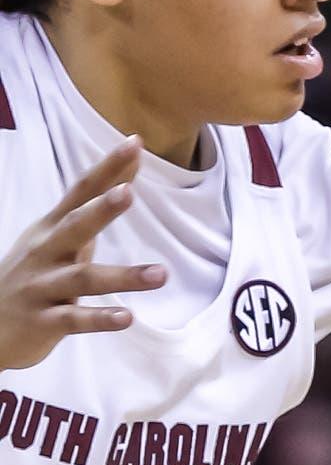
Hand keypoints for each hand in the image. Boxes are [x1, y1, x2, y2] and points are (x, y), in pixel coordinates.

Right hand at [0, 143, 165, 370]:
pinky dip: (101, 318)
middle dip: (101, 209)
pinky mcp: (44, 322)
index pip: (82, 192)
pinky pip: (75, 319)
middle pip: (75, 225)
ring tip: (161, 274)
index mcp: (52, 229)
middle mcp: (46, 252)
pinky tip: (128, 317)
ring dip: (123, 276)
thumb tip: (126, 181)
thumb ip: (92, 215)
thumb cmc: (34, 277)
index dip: (108, 168)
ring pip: (83, 278)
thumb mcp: (61, 242)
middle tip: (129, 193)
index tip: (135, 142)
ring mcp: (43, 286)